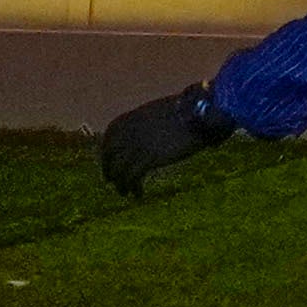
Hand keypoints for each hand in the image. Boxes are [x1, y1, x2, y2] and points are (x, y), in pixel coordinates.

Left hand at [96, 85, 216, 196]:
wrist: (199, 114)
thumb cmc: (186, 111)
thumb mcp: (160, 112)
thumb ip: (146, 123)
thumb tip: (145, 133)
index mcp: (132, 118)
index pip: (110, 136)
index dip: (108, 151)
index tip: (111, 161)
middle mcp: (130, 131)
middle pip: (110, 154)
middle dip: (110, 169)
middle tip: (114, 180)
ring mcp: (138, 144)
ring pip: (119, 169)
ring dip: (120, 183)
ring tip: (126, 192)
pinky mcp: (149, 157)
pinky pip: (132, 177)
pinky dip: (133, 187)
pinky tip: (138, 194)